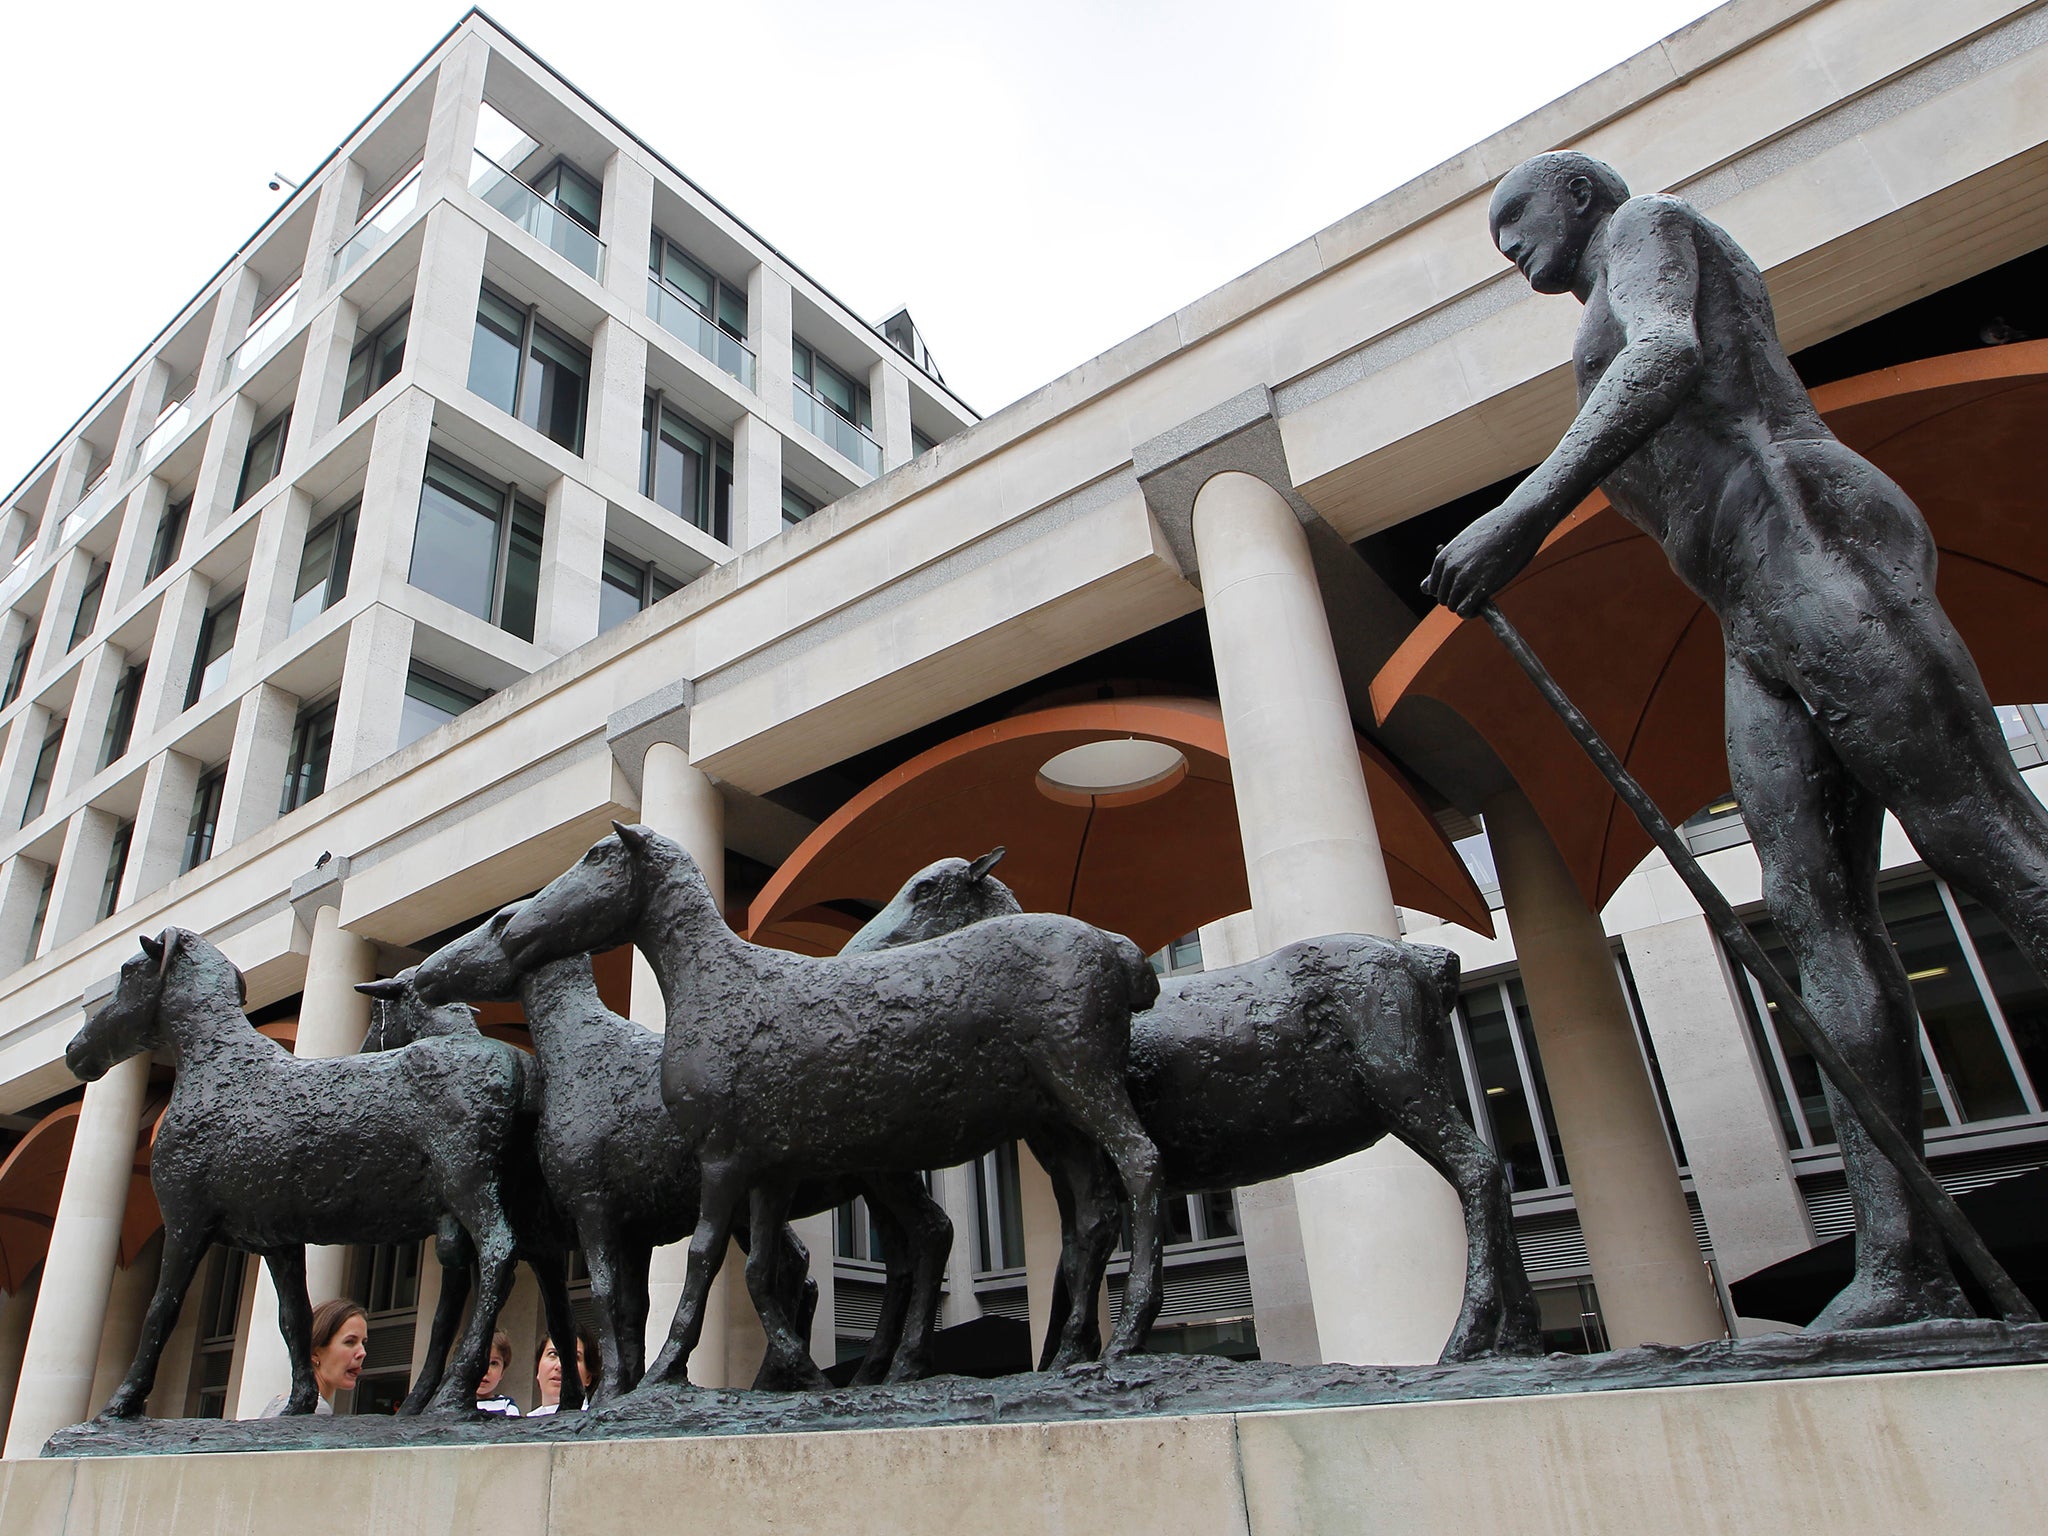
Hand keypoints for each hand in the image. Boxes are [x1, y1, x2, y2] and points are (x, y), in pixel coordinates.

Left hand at [1423, 503, 1545, 615]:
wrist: (1518, 521)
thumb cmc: (1493, 532)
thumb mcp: (1463, 545)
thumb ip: (1445, 567)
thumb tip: (1423, 588)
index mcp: (1442, 558)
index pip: (1433, 588)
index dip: (1449, 589)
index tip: (1466, 584)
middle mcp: (1449, 569)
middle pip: (1443, 599)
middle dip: (1458, 598)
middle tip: (1477, 589)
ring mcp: (1464, 578)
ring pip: (1453, 606)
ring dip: (1466, 606)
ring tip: (1482, 595)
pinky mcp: (1481, 587)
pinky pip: (1464, 611)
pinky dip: (1471, 613)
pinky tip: (1483, 603)